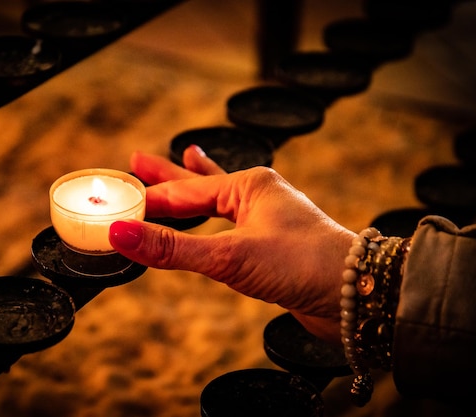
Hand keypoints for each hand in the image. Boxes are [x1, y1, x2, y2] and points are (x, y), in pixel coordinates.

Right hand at [110, 146, 355, 342]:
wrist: (356, 296)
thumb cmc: (302, 265)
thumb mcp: (230, 255)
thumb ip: (173, 248)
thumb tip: (121, 235)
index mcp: (249, 185)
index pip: (185, 190)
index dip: (150, 197)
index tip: (119, 198)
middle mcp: (258, 196)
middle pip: (200, 184)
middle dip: (167, 176)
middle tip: (136, 159)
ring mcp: (266, 220)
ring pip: (217, 204)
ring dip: (193, 193)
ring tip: (178, 162)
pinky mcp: (272, 246)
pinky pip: (232, 227)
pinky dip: (215, 220)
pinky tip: (214, 214)